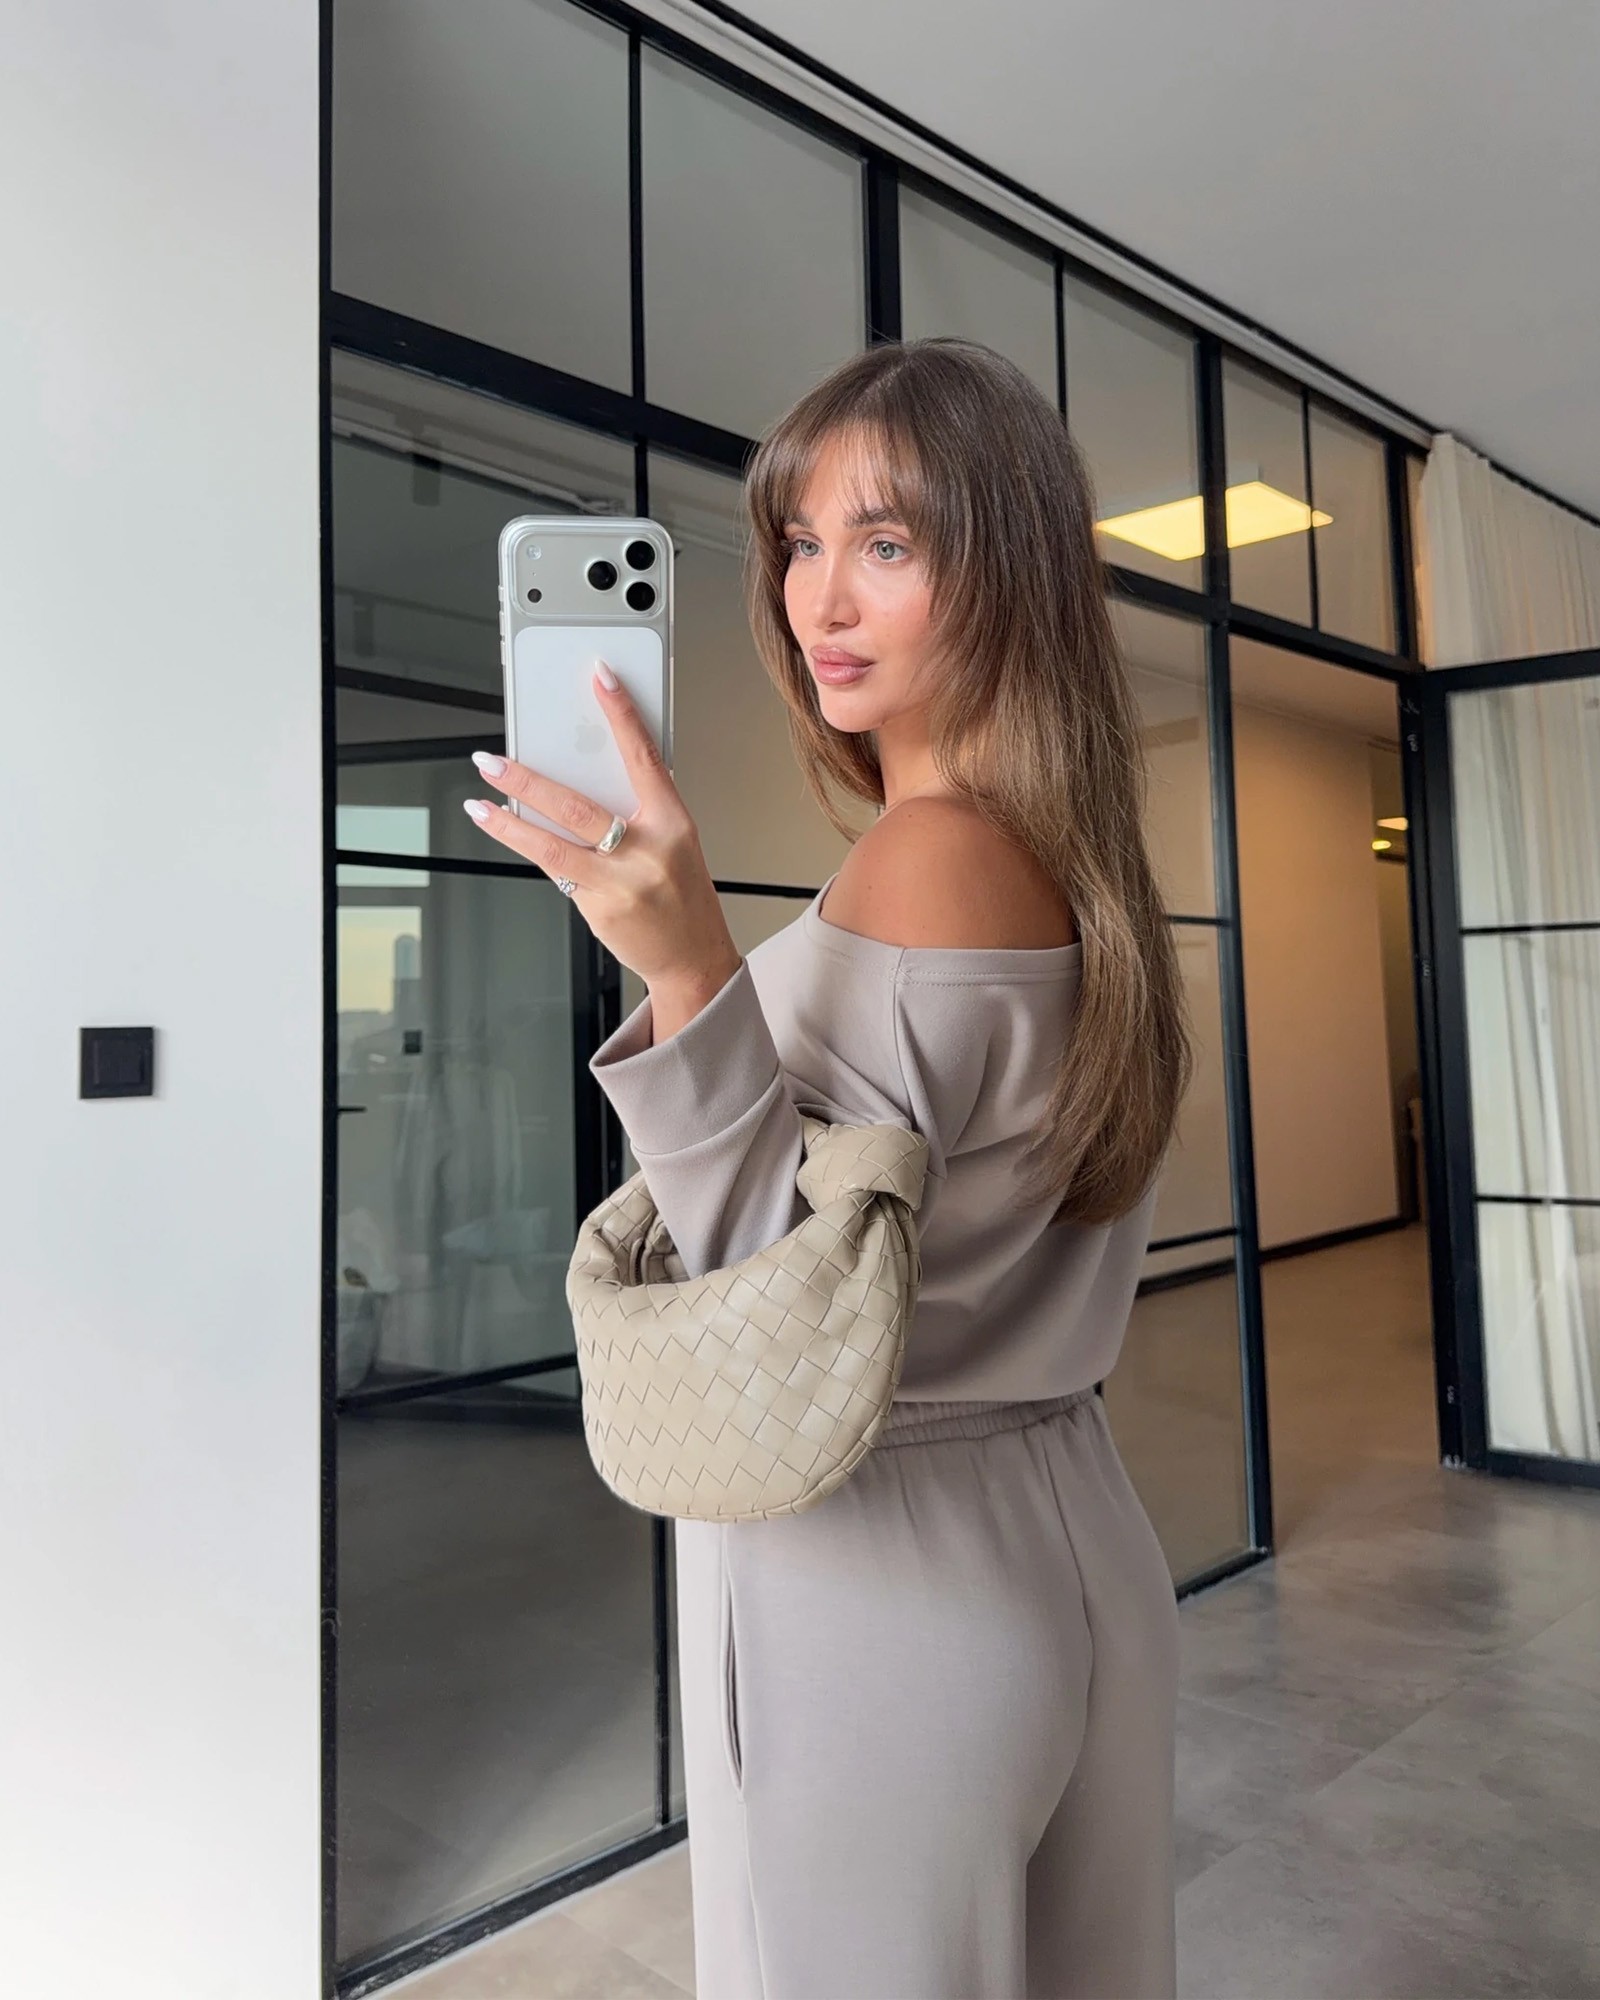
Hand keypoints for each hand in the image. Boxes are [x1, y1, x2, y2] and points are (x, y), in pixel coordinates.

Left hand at [462, 661, 741, 992]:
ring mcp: (621, 882)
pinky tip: (506, 831)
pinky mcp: (599, 908)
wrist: (693, 957)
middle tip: (492, 760)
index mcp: (673, 822)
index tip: (600, 677)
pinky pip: (556, 871)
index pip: (643, 756)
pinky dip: (528, 848)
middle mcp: (648, 849)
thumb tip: (580, 774)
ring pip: (552, 844)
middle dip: (527, 779)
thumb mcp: (675, 842)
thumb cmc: (681, 894)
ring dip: (508, 821)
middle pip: (576, 804)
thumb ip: (638, 809)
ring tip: (480, 801)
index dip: (622, 714)